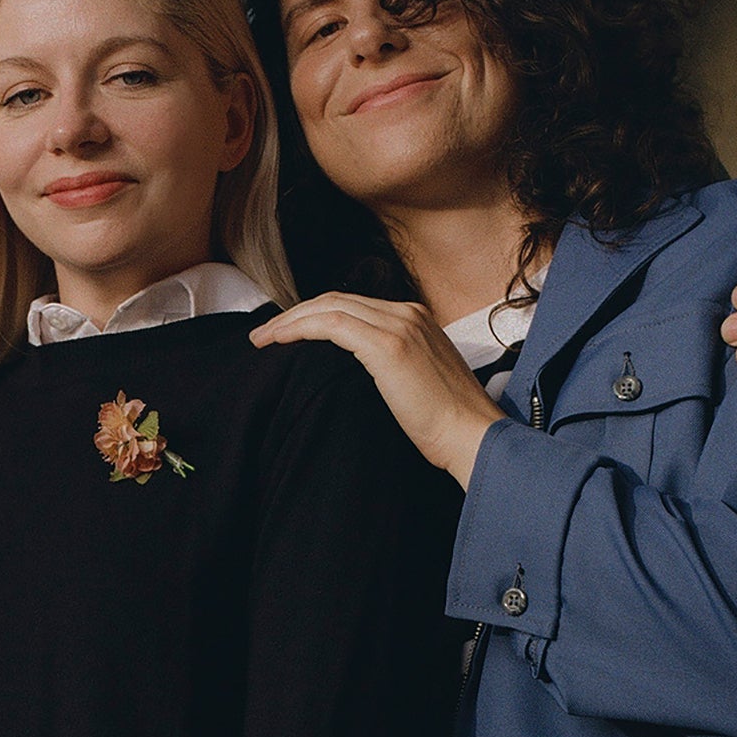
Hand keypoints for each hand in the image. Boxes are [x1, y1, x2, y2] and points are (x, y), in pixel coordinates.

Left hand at [251, 294, 503, 483]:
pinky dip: (301, 328)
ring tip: (262, 339)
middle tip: (263, 334)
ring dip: (290, 320)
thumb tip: (350, 374)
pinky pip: (333, 324)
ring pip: (330, 306)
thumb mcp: (415, 383)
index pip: (353, 305)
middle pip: (337, 299)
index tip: (285, 333)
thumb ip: (389, 366)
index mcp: (415, 318)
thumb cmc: (445, 425)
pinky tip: (279, 340)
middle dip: (295, 313)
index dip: (314, 315)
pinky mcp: (390, 345)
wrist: (473, 437)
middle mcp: (408, 313)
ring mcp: (400, 325)